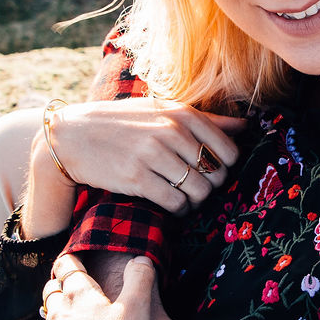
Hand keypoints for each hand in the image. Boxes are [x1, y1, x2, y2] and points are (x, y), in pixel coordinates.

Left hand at [38, 253, 154, 319]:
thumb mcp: (136, 311)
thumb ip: (139, 281)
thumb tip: (141, 258)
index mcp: (80, 298)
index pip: (69, 270)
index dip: (70, 261)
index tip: (70, 257)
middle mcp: (58, 319)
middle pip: (51, 295)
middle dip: (56, 286)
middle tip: (61, 284)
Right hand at [44, 97, 245, 215]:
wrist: (72, 136)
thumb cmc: (122, 123)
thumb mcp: (162, 110)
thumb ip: (206, 119)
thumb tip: (246, 125)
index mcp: (180, 113)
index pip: (229, 149)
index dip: (225, 167)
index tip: (210, 170)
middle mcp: (169, 131)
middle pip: (216, 173)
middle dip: (210, 186)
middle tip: (195, 186)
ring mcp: (153, 155)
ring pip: (199, 190)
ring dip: (196, 200)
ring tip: (184, 197)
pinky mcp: (137, 178)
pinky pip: (176, 203)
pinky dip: (179, 209)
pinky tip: (171, 204)